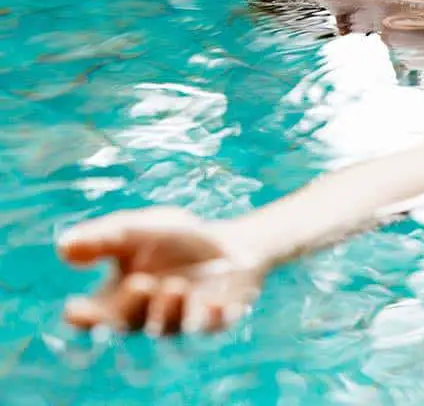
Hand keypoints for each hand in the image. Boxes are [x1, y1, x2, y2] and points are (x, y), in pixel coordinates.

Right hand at [57, 206, 265, 335]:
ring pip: (170, 327)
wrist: (226, 243)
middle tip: (141, 283)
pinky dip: (215, 317)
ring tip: (175, 286)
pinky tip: (218, 306)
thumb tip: (64, 249)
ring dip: (170, 310)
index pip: (93, 316)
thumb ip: (104, 238)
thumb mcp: (137, 229)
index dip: (84, 318)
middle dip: (131, 307)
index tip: (75, 310)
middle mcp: (146, 316)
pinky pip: (214, 324)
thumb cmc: (171, 239)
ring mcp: (182, 321)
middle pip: (129, 323)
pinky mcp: (217, 320)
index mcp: (117, 299)